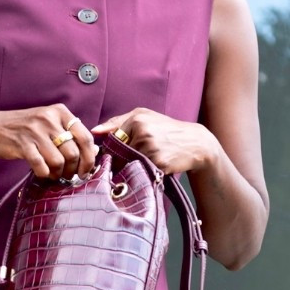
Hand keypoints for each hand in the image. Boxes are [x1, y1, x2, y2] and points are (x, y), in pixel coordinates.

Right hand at [0, 105, 97, 179]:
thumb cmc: (26, 128)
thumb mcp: (50, 124)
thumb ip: (71, 134)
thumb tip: (94, 151)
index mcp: (60, 112)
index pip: (85, 137)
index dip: (89, 158)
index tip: (85, 170)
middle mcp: (49, 119)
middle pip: (73, 152)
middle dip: (73, 169)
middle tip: (68, 175)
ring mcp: (35, 131)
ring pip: (59, 161)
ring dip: (58, 173)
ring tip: (54, 174)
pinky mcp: (22, 144)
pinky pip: (41, 166)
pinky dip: (44, 174)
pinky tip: (42, 173)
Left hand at [92, 109, 220, 177]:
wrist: (195, 143)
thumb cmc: (166, 129)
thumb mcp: (144, 117)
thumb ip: (117, 122)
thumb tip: (94, 131)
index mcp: (137, 120)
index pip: (111, 141)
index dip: (112, 151)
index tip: (117, 154)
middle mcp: (143, 133)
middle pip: (118, 155)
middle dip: (122, 160)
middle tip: (134, 159)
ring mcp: (151, 149)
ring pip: (128, 165)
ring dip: (133, 167)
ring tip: (147, 161)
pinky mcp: (159, 164)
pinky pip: (141, 172)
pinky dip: (144, 173)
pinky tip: (154, 167)